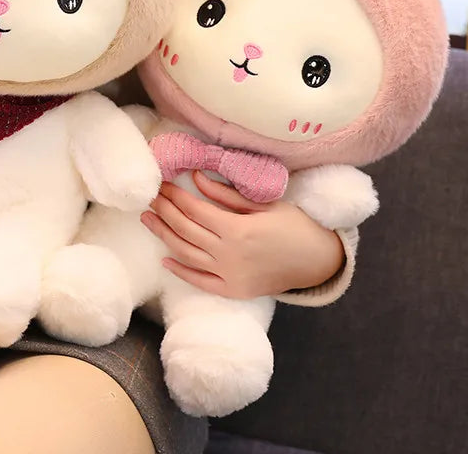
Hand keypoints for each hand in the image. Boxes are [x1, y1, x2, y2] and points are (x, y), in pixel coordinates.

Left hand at [140, 171, 344, 298]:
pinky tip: (166, 260)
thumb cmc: (294, 226)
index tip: (163, 184)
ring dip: (164, 236)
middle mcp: (228, 254)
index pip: (194, 210)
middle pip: (186, 230)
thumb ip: (225, 194)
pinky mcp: (234, 290)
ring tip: (149, 220)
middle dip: (165, 211)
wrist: (318, 261)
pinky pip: (201, 282)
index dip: (175, 196)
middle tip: (151, 198)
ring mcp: (230, 275)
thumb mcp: (262, 204)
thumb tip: (195, 178)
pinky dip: (181, 272)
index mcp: (236, 229)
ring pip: (187, 254)